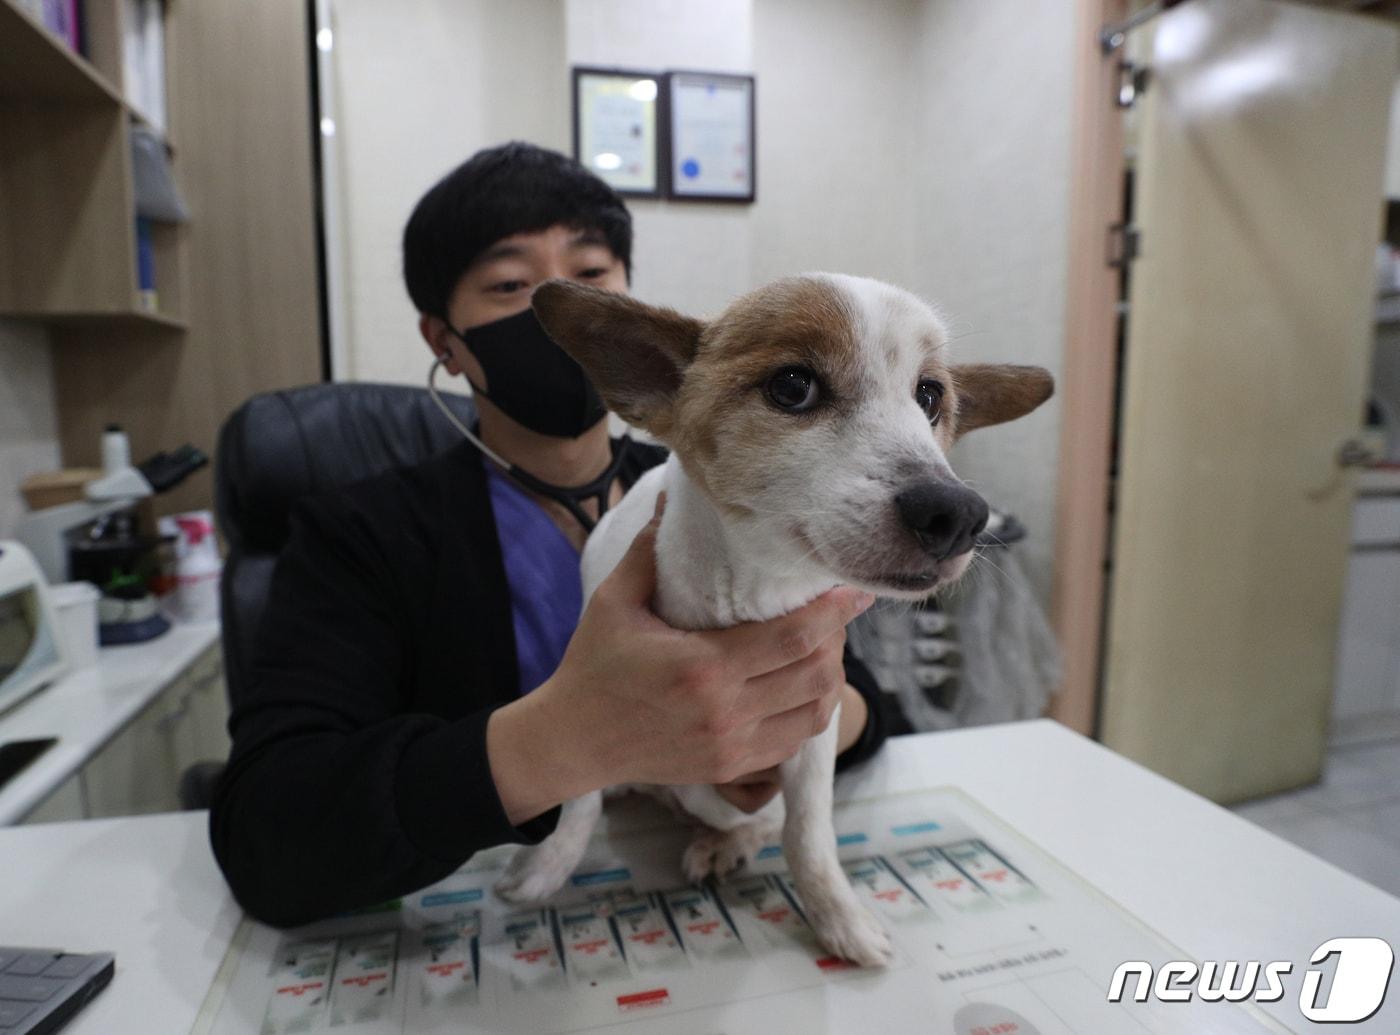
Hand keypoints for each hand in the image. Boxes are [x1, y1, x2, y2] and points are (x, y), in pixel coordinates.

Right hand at [487, 494, 874, 823]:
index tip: (854, 588)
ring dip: (830, 677)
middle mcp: (725, 711)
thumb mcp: (613, 601)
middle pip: (816, 674)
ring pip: (815, 712)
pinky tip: (805, 685)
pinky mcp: (731, 767)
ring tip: (825, 646)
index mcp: (702, 667)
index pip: (794, 638)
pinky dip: (811, 711)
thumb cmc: (593, 665)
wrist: (574, 741)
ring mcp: (731, 745)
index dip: (835, 612)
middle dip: (837, 639)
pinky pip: (794, 741)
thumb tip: (670, 496)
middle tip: (837, 611)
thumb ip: (649, 551)